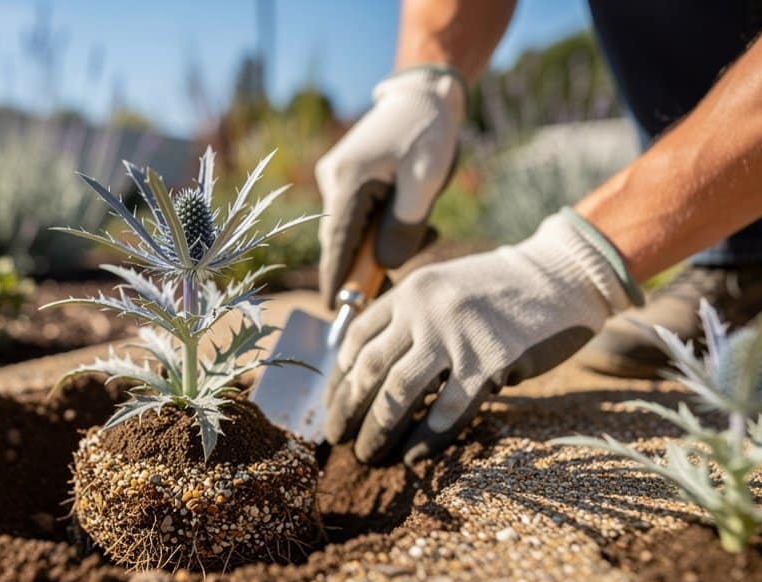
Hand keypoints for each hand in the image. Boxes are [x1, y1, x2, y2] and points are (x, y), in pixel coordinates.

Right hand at [316, 66, 464, 308]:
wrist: (424, 93)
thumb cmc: (428, 132)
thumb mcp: (425, 181)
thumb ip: (403, 227)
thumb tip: (385, 264)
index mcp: (347, 180)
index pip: (336, 243)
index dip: (335, 278)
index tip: (333, 308)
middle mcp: (333, 179)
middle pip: (343, 239)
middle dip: (366, 262)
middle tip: (395, 279)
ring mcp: (337, 176)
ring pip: (353, 227)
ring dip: (380, 240)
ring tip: (424, 229)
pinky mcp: (348, 175)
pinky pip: (359, 213)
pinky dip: (380, 224)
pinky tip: (412, 215)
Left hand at [325, 209, 641, 464]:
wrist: (562, 277)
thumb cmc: (500, 290)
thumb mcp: (443, 287)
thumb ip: (409, 319)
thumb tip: (370, 371)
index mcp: (411, 292)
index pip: (358, 337)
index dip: (341, 376)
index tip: (334, 402)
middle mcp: (426, 311)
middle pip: (370, 370)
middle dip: (348, 409)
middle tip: (337, 437)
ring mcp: (457, 337)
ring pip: (399, 393)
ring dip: (377, 430)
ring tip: (367, 454)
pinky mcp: (491, 364)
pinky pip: (447, 411)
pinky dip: (425, 438)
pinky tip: (412, 455)